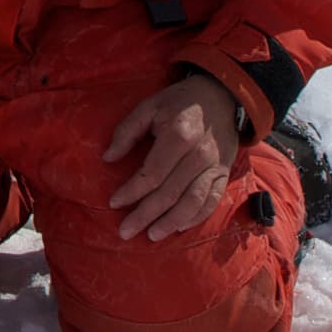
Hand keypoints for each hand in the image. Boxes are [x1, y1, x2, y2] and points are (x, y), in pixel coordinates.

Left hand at [101, 75, 244, 241]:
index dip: (132, 190)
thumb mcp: (149, 106)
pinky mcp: (224, 173)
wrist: (221, 96)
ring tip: (151, 235)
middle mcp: (199, 155)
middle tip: (125, 232)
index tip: (113, 203)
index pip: (152, 173)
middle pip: (170, 193)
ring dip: (170, 222)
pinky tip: (180, 227)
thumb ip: (127, 131)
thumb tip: (107, 158)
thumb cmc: (178, 102)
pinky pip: (212, 201)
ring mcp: (214, 166)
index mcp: (178, 135)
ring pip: (192, 202)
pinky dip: (196, 217)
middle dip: (145, 215)